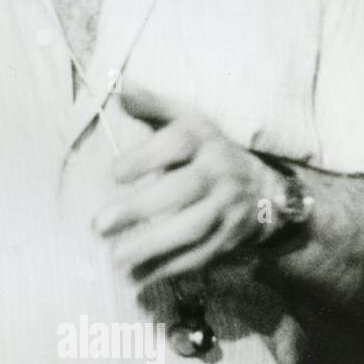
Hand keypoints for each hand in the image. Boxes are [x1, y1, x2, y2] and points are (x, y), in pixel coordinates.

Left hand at [94, 80, 281, 287]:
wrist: (265, 189)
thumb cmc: (206, 151)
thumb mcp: (186, 121)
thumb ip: (151, 106)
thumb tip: (119, 86)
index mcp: (205, 139)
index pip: (179, 142)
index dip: (146, 157)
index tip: (113, 174)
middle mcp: (220, 171)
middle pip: (182, 190)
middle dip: (139, 209)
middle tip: (98, 225)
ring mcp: (229, 207)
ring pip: (192, 228)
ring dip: (152, 246)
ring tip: (115, 258)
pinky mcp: (231, 238)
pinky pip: (200, 255)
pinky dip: (169, 269)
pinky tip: (138, 278)